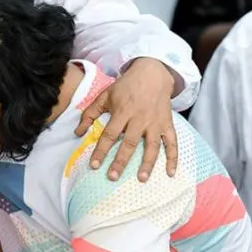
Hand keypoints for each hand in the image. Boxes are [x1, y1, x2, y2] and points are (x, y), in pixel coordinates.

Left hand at [75, 58, 177, 181]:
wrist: (153, 73)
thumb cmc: (126, 86)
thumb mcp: (105, 96)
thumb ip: (90, 114)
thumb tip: (77, 133)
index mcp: (122, 112)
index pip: (109, 135)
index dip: (101, 151)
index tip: (94, 165)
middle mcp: (140, 119)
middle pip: (130, 143)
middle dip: (120, 161)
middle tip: (112, 177)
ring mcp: (155, 122)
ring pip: (152, 146)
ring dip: (148, 163)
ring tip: (141, 179)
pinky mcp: (167, 124)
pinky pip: (172, 143)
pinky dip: (173, 158)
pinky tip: (170, 173)